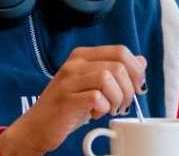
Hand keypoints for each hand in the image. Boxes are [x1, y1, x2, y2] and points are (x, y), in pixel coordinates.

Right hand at [0, 46, 145, 155]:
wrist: (37, 127)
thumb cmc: (67, 107)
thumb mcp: (93, 85)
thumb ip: (115, 71)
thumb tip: (141, 61)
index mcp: (82, 56)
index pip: (120, 51)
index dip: (135, 70)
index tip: (134, 87)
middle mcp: (74, 64)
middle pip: (118, 66)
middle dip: (128, 89)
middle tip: (122, 104)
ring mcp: (68, 81)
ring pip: (108, 79)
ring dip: (116, 99)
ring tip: (109, 109)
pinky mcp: (66, 99)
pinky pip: (96, 97)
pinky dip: (102, 108)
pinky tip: (95, 114)